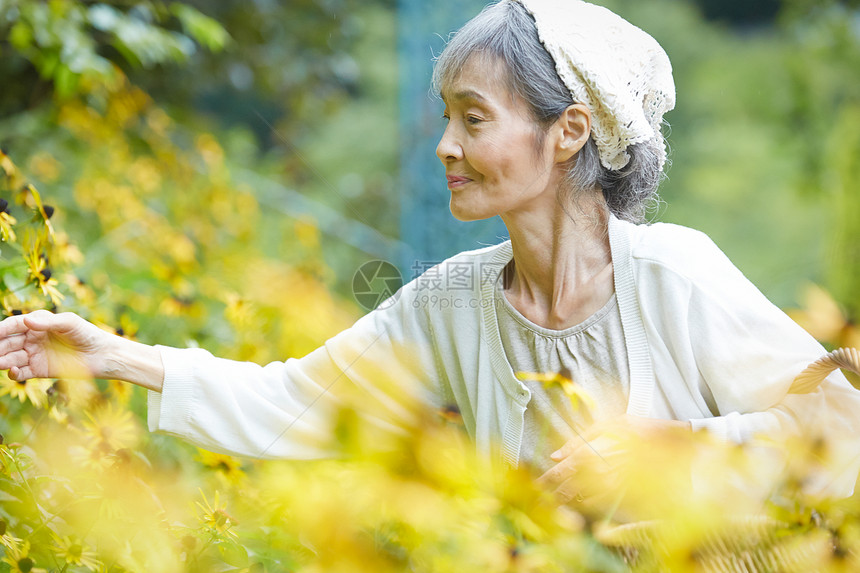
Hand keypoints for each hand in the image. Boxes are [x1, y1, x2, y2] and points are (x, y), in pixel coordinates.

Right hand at [0, 310, 114, 380]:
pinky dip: (13, 373)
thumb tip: (27, 320)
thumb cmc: (87, 334)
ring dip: (1, 360)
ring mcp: (33, 355)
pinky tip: (12, 371)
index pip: (13, 325)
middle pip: (7, 342)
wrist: (102, 355)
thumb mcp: (70, 323)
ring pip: (10, 358)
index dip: (1, 329)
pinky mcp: (38, 370)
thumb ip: (49, 322)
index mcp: (37, 323)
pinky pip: (20, 373)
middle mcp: (31, 339)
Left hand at [537, 415, 690, 505]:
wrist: (673, 440)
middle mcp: (600, 470)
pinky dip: (589, 502)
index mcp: (592, 451)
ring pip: (584, 498)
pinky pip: (602, 503)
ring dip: (570, 500)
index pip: (562, 471)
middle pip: (569, 489)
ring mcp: (613, 484)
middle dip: (554, 495)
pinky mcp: (626, 491)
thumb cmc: (640, 428)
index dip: (547, 480)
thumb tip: (556, 455)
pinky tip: (583, 499)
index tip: (537, 486)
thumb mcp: (608, 424)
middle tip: (543, 498)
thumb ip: (579, 440)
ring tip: (558, 501)